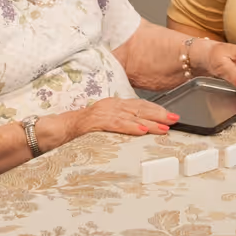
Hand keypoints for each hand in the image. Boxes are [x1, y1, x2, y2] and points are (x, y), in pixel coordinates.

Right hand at [63, 97, 178, 141]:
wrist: (60, 128)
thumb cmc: (82, 129)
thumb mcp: (105, 124)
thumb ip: (120, 124)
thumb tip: (141, 130)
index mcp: (114, 104)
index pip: (139, 105)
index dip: (156, 110)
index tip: (171, 115)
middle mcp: (111, 105)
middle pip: (140, 108)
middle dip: (159, 114)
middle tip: (176, 119)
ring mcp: (104, 112)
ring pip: (132, 116)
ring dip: (150, 122)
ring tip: (165, 127)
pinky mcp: (96, 122)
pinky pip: (117, 124)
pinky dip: (131, 127)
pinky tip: (142, 130)